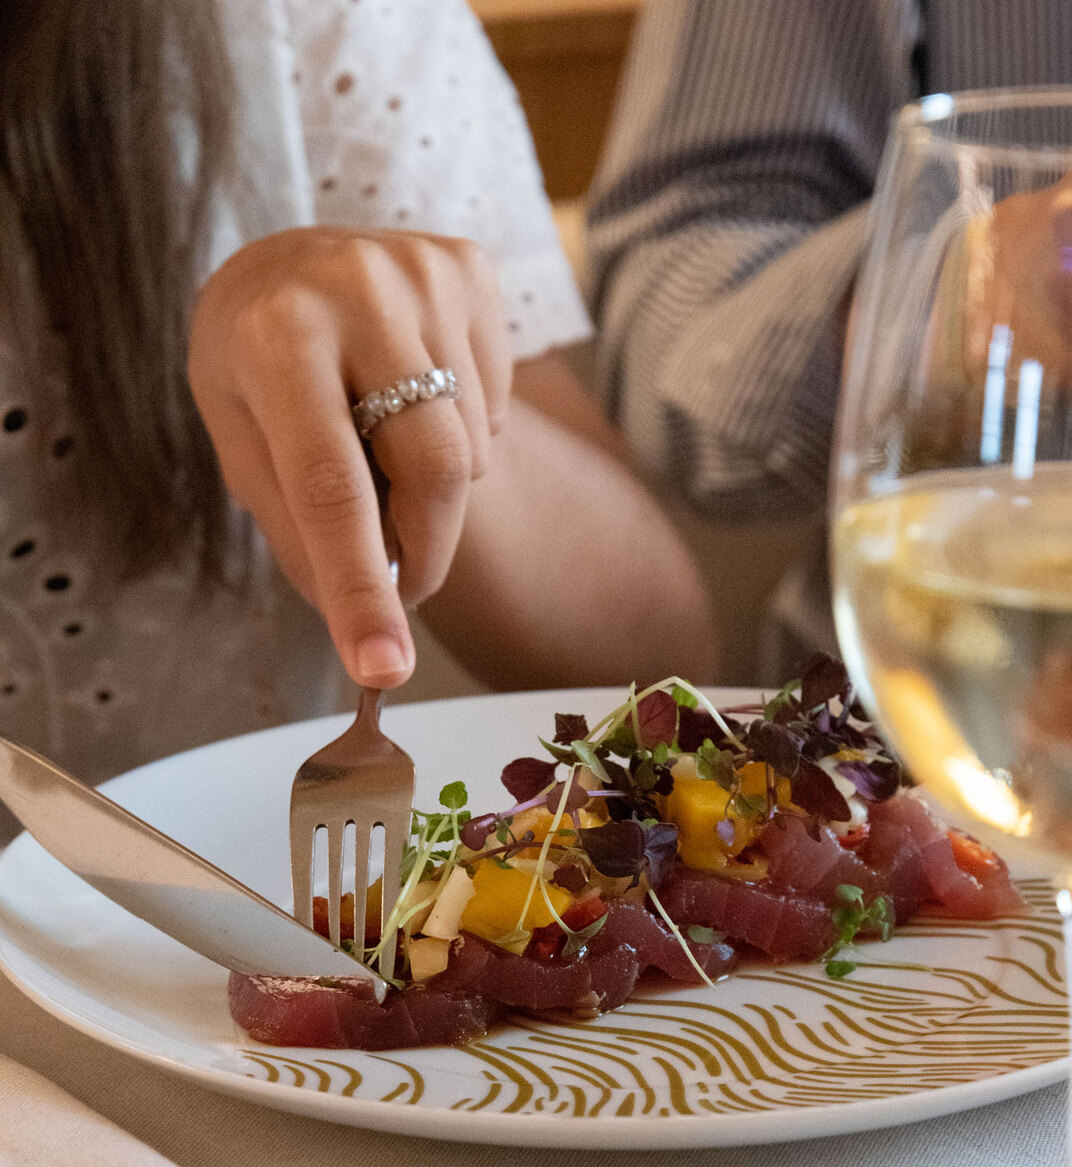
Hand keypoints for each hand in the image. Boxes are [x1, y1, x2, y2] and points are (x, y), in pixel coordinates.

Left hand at [189, 227, 511, 685]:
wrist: (287, 260)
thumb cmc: (252, 365)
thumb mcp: (241, 444)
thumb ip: (297, 532)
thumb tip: (364, 627)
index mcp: (276, 337)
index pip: (332, 488)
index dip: (361, 589)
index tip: (383, 668)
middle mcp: (358, 289)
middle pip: (434, 472)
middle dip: (425, 551)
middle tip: (405, 585)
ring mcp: (426, 271)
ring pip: (472, 448)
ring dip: (436, 486)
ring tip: (384, 443)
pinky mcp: (472, 269)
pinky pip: (496, 405)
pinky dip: (462, 431)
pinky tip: (416, 397)